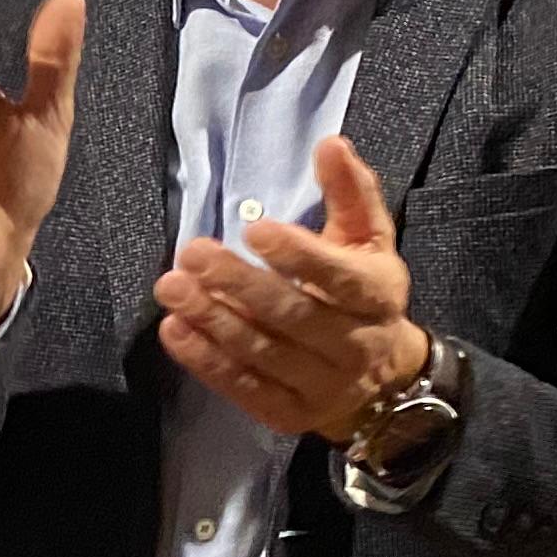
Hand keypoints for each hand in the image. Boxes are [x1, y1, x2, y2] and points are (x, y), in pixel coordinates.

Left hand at [153, 134, 432, 441]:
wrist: (384, 382)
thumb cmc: (363, 293)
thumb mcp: (368, 241)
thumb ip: (350, 193)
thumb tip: (331, 143)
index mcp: (378, 296)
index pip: (340, 278)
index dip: (299, 257)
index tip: (256, 232)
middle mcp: (355, 345)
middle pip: (294, 316)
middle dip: (239, 285)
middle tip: (191, 253)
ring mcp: (323, 385)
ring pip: (264, 353)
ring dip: (213, 321)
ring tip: (172, 287)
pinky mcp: (289, 414)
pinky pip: (244, 388)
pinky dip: (206, 361)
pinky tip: (174, 331)